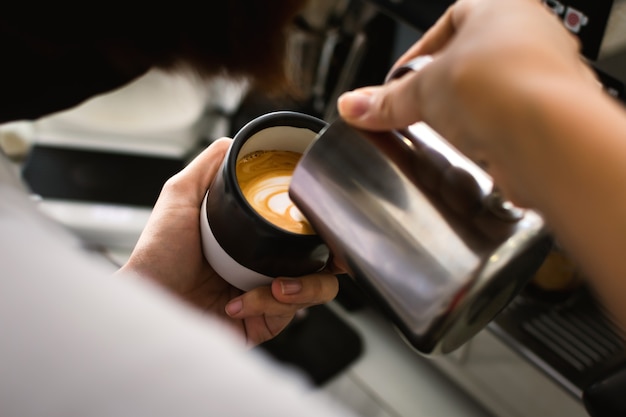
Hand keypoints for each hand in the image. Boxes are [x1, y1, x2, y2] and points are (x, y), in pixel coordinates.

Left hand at [118, 138, 338, 346]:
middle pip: (324, 260)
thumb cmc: (158, 254)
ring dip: (305, 286)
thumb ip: (208, 166)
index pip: (304, 228)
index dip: (325, 224)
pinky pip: (287, 315)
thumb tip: (237, 141)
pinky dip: (269, 304)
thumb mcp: (179, 196)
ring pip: (318, 290)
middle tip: (331, 256)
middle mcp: (267, 265)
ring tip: (277, 284)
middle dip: (334, 258)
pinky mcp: (263, 324)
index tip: (327, 218)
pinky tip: (239, 303)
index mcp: (256, 237)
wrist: (145, 299)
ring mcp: (268, 296)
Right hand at [337, 0, 598, 204]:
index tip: (399, 81)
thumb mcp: (423, 89)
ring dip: (466, 114)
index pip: (449, 22)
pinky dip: (489, 136)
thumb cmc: (502, 87)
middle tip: (418, 109)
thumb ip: (388, 100)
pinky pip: (511, 122)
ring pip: (493, 93)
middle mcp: (532, 37)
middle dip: (441, 87)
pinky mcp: (551, 120)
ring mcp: (545, 79)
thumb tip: (354, 105)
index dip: (418, 54)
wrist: (549, 137)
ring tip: (445, 133)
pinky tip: (474, 148)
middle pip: (471, 61)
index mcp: (502, 7)